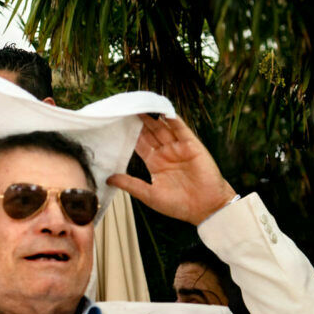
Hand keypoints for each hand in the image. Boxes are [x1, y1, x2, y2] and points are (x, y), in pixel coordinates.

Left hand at [108, 115, 236, 225]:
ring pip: (163, 128)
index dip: (130, 134)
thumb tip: (108, 179)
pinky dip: (173, 119)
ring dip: (153, 116)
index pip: (140, 144)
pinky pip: (181, 130)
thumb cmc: (178, 205)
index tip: (117, 123)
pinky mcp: (192, 146)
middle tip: (126, 108)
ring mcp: (179, 148)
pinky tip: (162, 111)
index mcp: (155, 163)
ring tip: (140, 104)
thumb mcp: (148, 194)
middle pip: (150, 132)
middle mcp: (166, 153)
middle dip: (139, 121)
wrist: (205, 208)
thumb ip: (130, 184)